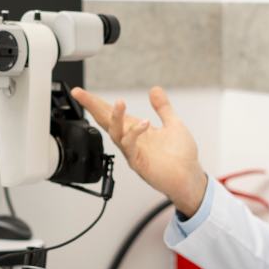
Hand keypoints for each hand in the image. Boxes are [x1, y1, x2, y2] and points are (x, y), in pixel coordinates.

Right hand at [71, 86, 206, 214]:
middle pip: (105, 121)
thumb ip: (163, 107)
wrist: (189, 178)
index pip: (111, 113)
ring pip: (116, 133)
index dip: (95, 102)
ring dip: (116, 117)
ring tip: (120, 102)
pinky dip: (135, 133)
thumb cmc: (180, 156)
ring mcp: (132, 152)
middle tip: (79, 94)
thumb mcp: (173, 124)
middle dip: (92, 107)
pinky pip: (130, 146)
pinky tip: (144, 123)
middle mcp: (130, 140)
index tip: (79, 92)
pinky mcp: (138, 163)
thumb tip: (154, 89)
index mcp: (135, 129)